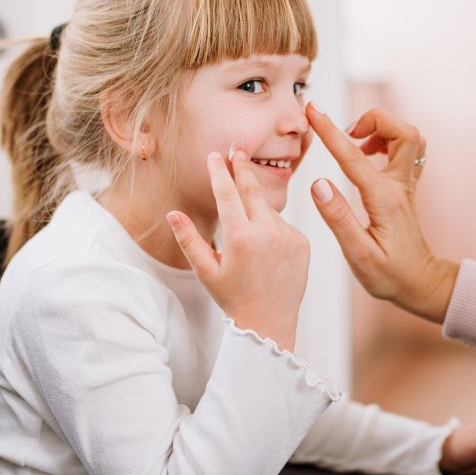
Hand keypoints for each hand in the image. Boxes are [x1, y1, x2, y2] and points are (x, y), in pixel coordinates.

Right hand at [167, 150, 309, 351]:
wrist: (269, 325)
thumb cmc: (232, 298)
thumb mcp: (206, 271)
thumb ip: (189, 239)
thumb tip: (172, 213)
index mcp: (240, 238)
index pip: (227, 194)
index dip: (219, 172)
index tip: (215, 155)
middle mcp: (267, 233)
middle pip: (251, 190)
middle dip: (242, 168)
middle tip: (237, 149)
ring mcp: (288, 237)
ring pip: (267, 211)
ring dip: (255, 210)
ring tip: (247, 237)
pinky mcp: (303, 243)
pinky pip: (283, 225)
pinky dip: (272, 229)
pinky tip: (265, 250)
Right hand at [306, 103, 458, 322]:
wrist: (420, 283)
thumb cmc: (389, 275)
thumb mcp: (358, 255)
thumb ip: (338, 218)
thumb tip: (319, 183)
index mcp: (384, 200)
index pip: (354, 157)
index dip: (331, 131)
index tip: (314, 111)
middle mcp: (400, 186)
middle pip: (403, 131)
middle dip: (373, 120)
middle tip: (348, 133)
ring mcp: (406, 185)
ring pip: (409, 136)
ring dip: (382, 128)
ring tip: (356, 143)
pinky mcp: (406, 187)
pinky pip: (406, 149)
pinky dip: (387, 140)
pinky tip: (368, 155)